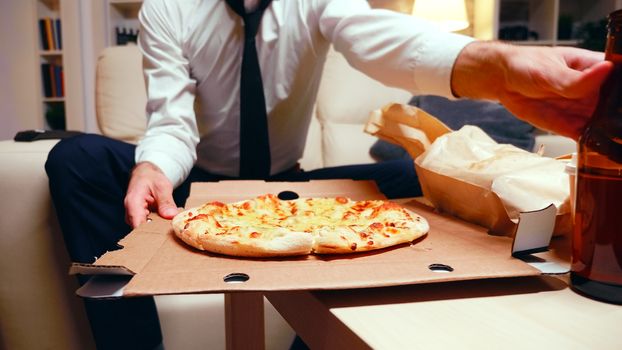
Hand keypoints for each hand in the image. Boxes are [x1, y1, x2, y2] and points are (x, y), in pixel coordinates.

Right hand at [124, 162, 178, 227]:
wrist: (145, 174)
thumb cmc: (151, 178)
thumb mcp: (162, 186)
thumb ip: (166, 201)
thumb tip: (171, 216)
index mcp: (133, 203)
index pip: (138, 225)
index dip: (151, 233)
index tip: (165, 233)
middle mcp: (130, 213)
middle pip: (142, 230)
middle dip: (158, 231)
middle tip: (173, 227)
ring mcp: (133, 217)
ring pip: (145, 230)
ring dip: (159, 228)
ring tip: (170, 221)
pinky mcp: (139, 219)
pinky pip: (148, 227)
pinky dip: (158, 224)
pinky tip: (166, 220)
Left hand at [452, 41, 612, 139]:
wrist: (504, 80)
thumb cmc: (527, 65)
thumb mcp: (550, 71)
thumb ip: (576, 79)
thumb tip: (606, 70)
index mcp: (597, 67)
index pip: (621, 80)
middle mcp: (596, 90)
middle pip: (618, 106)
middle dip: (620, 118)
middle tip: (620, 128)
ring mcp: (585, 109)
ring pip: (607, 125)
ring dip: (612, 134)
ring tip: (617, 142)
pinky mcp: (571, 126)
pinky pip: (587, 138)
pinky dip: (594, 145)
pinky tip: (601, 150)